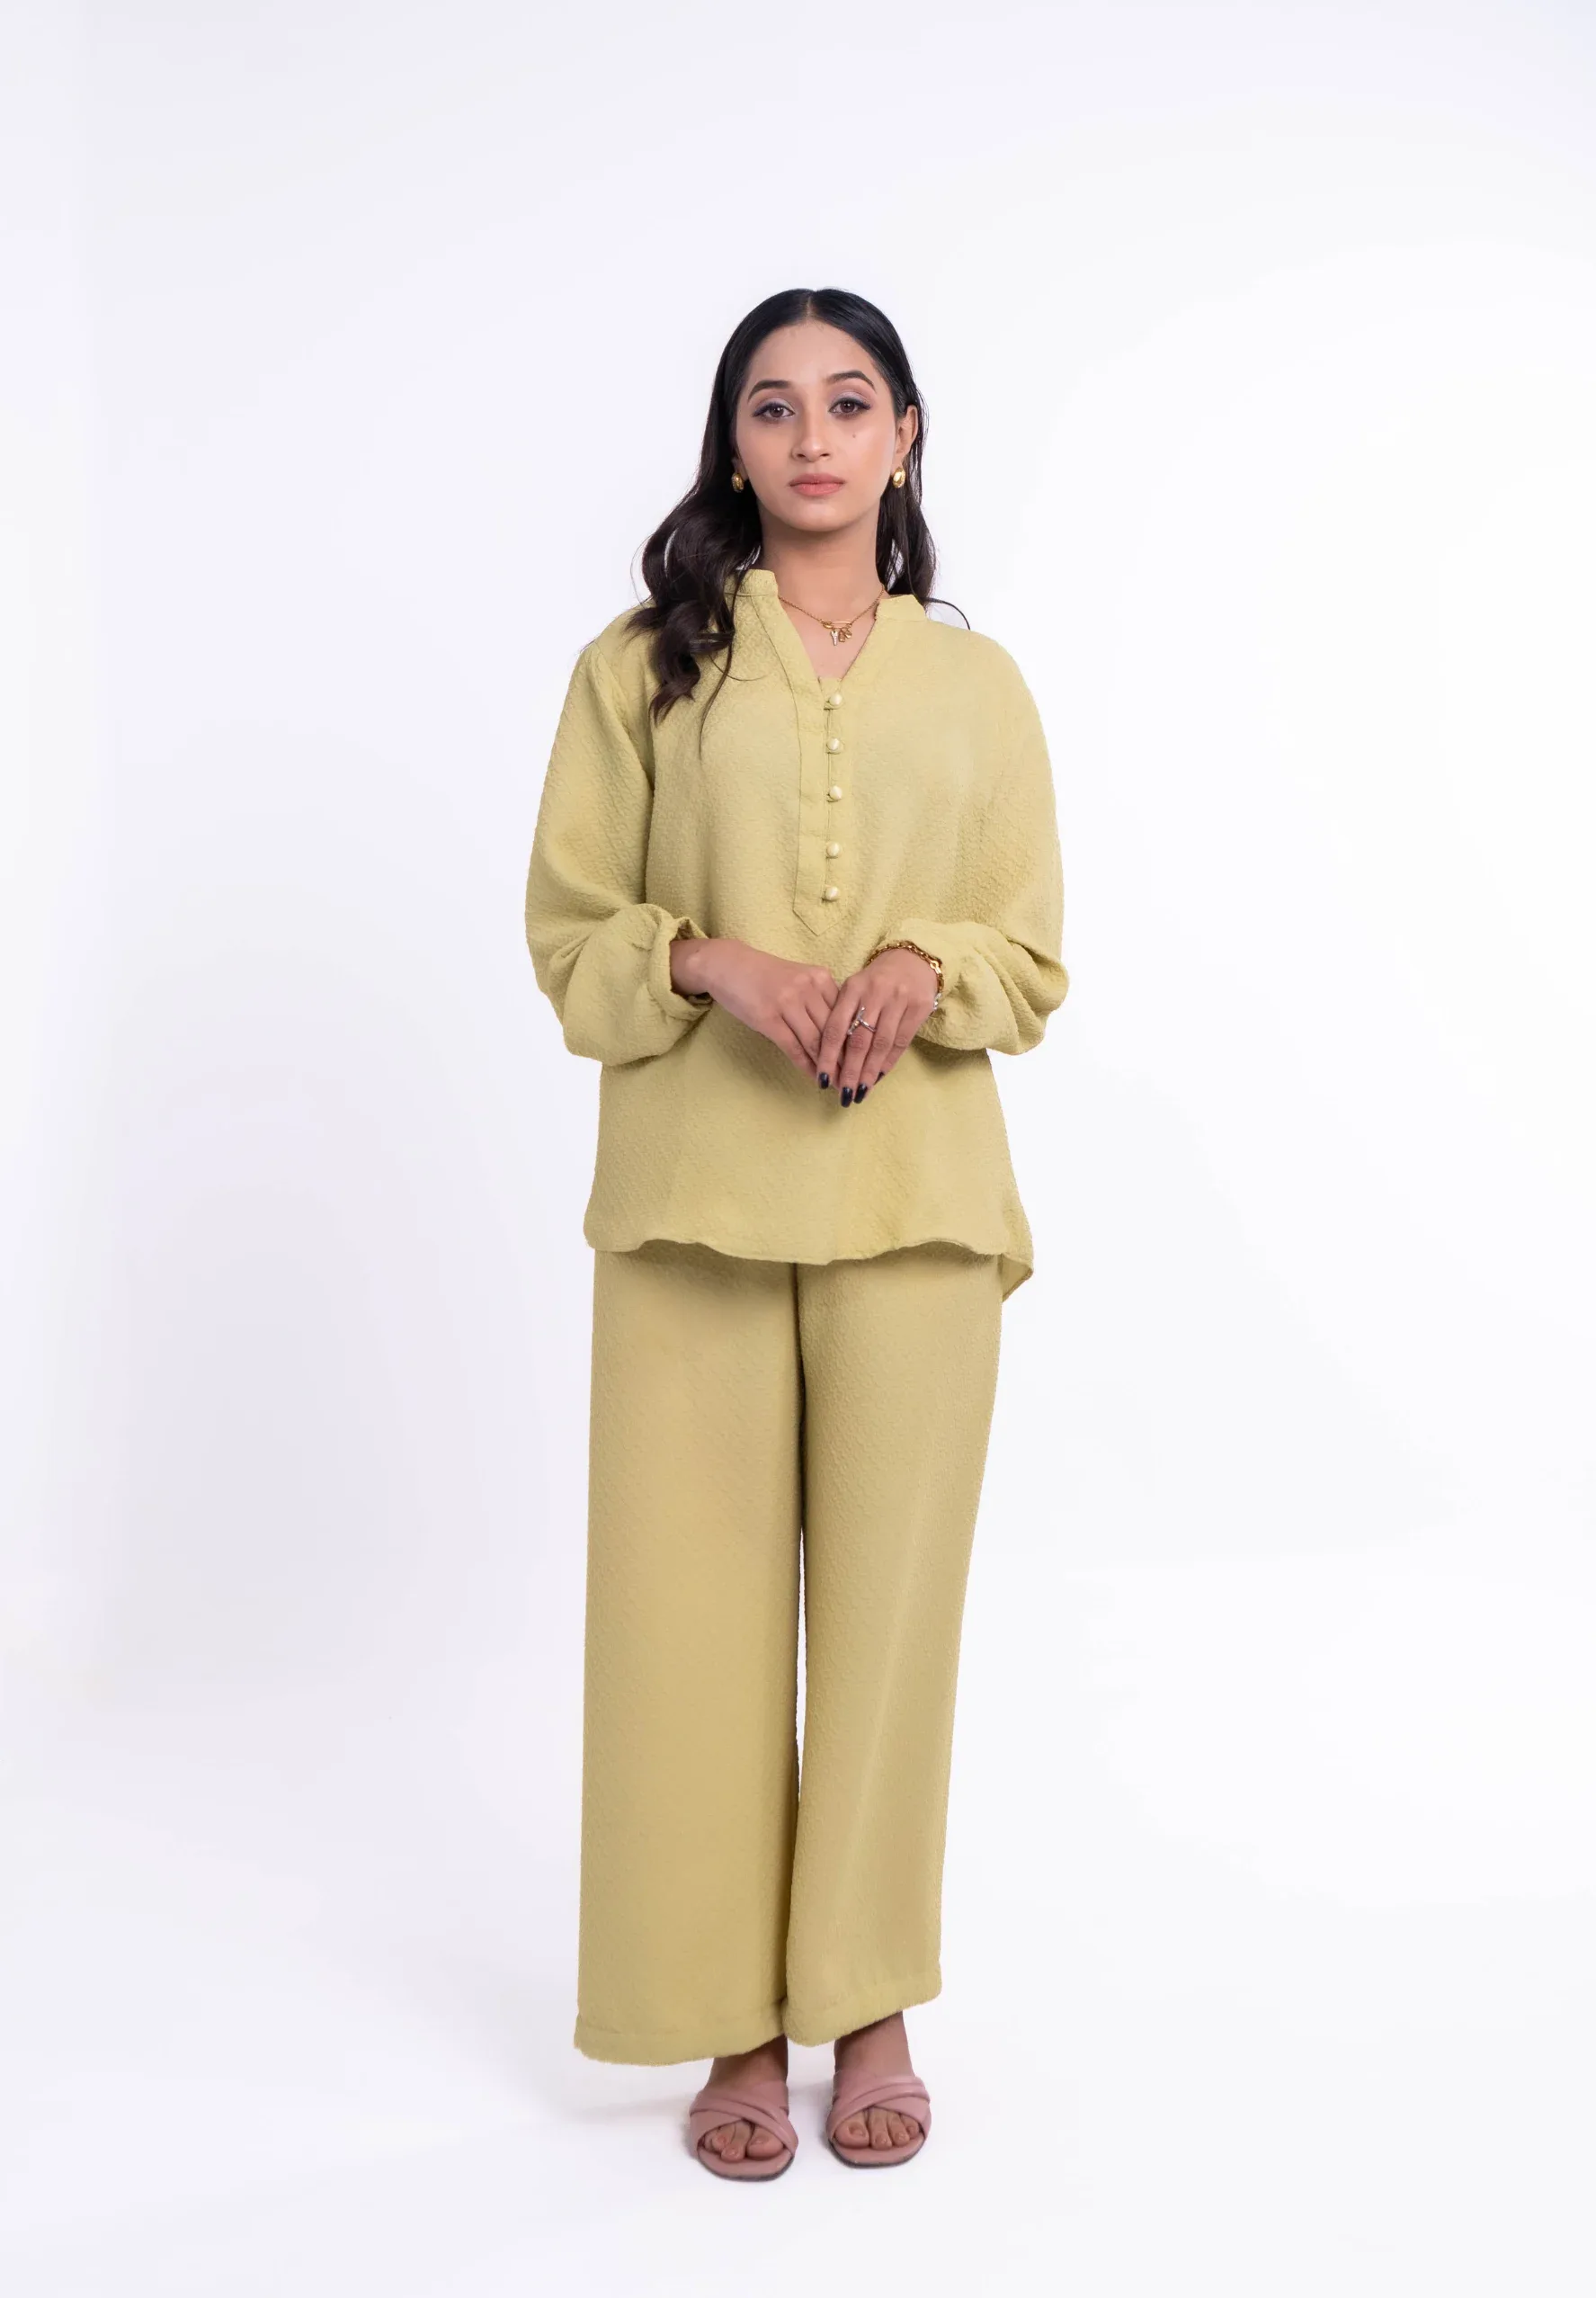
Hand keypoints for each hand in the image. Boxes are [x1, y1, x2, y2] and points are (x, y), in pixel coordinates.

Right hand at [671, 935, 840, 1077]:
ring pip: (816, 1042)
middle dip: (846, 1058)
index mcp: (820, 978)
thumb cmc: (764, 975)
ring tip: (837, 1084)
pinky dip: (806, 1066)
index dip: (856, 1040)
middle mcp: (808, 988)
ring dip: (828, 1067)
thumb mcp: (798, 979)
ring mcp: (788, 1003)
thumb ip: (820, 999)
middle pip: (835, 1030)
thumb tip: (841, 1031)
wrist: (727, 964)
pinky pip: (794, 1047)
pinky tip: (814, 1078)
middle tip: (855, 1079)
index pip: (846, 1014)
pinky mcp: (768, 1018)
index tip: (864, 1060)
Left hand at [816, 947, 938, 1099]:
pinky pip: (900, 1042)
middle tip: (842, 1093)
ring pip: (880, 1044)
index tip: (822, 1079)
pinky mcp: (918, 1007)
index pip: (835, 1027)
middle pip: (858, 1040)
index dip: (827, 1056)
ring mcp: (898, 1000)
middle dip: (849, 1070)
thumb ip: (843, 1017)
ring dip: (869, 1072)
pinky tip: (878, 1077)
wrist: (913, 959)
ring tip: (859, 1091)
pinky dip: (888, 1062)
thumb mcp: (855, 990)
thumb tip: (830, 1060)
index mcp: (852, 988)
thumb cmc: (876, 981)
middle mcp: (874, 993)